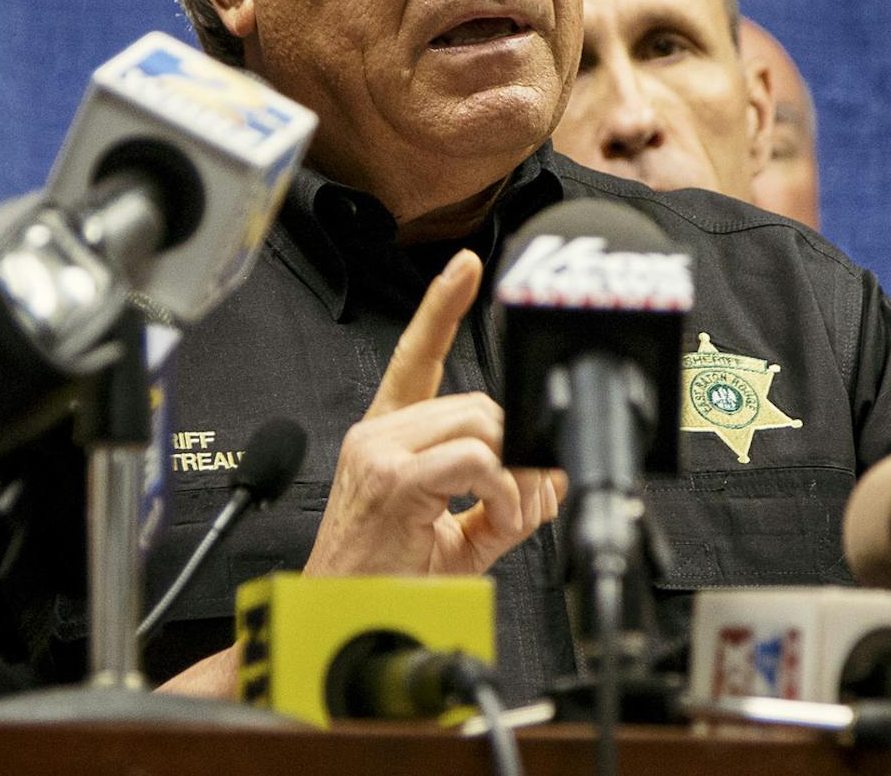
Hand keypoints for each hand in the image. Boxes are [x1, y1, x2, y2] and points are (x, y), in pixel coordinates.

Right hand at [303, 249, 564, 577]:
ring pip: (480, 425)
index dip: (441, 308)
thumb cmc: (386, 582)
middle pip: (478, 404)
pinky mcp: (391, 479)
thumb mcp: (455, 535)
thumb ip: (499, 500)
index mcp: (388, 436)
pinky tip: (499, 520)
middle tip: (531, 500)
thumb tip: (548, 479)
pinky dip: (503, 490)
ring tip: (512, 518)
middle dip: (519, 449)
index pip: (415, 357)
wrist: (343, 622)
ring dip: (517, 475)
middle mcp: (378, 433)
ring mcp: (380, 452)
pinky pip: (475, 459)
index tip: (465, 268)